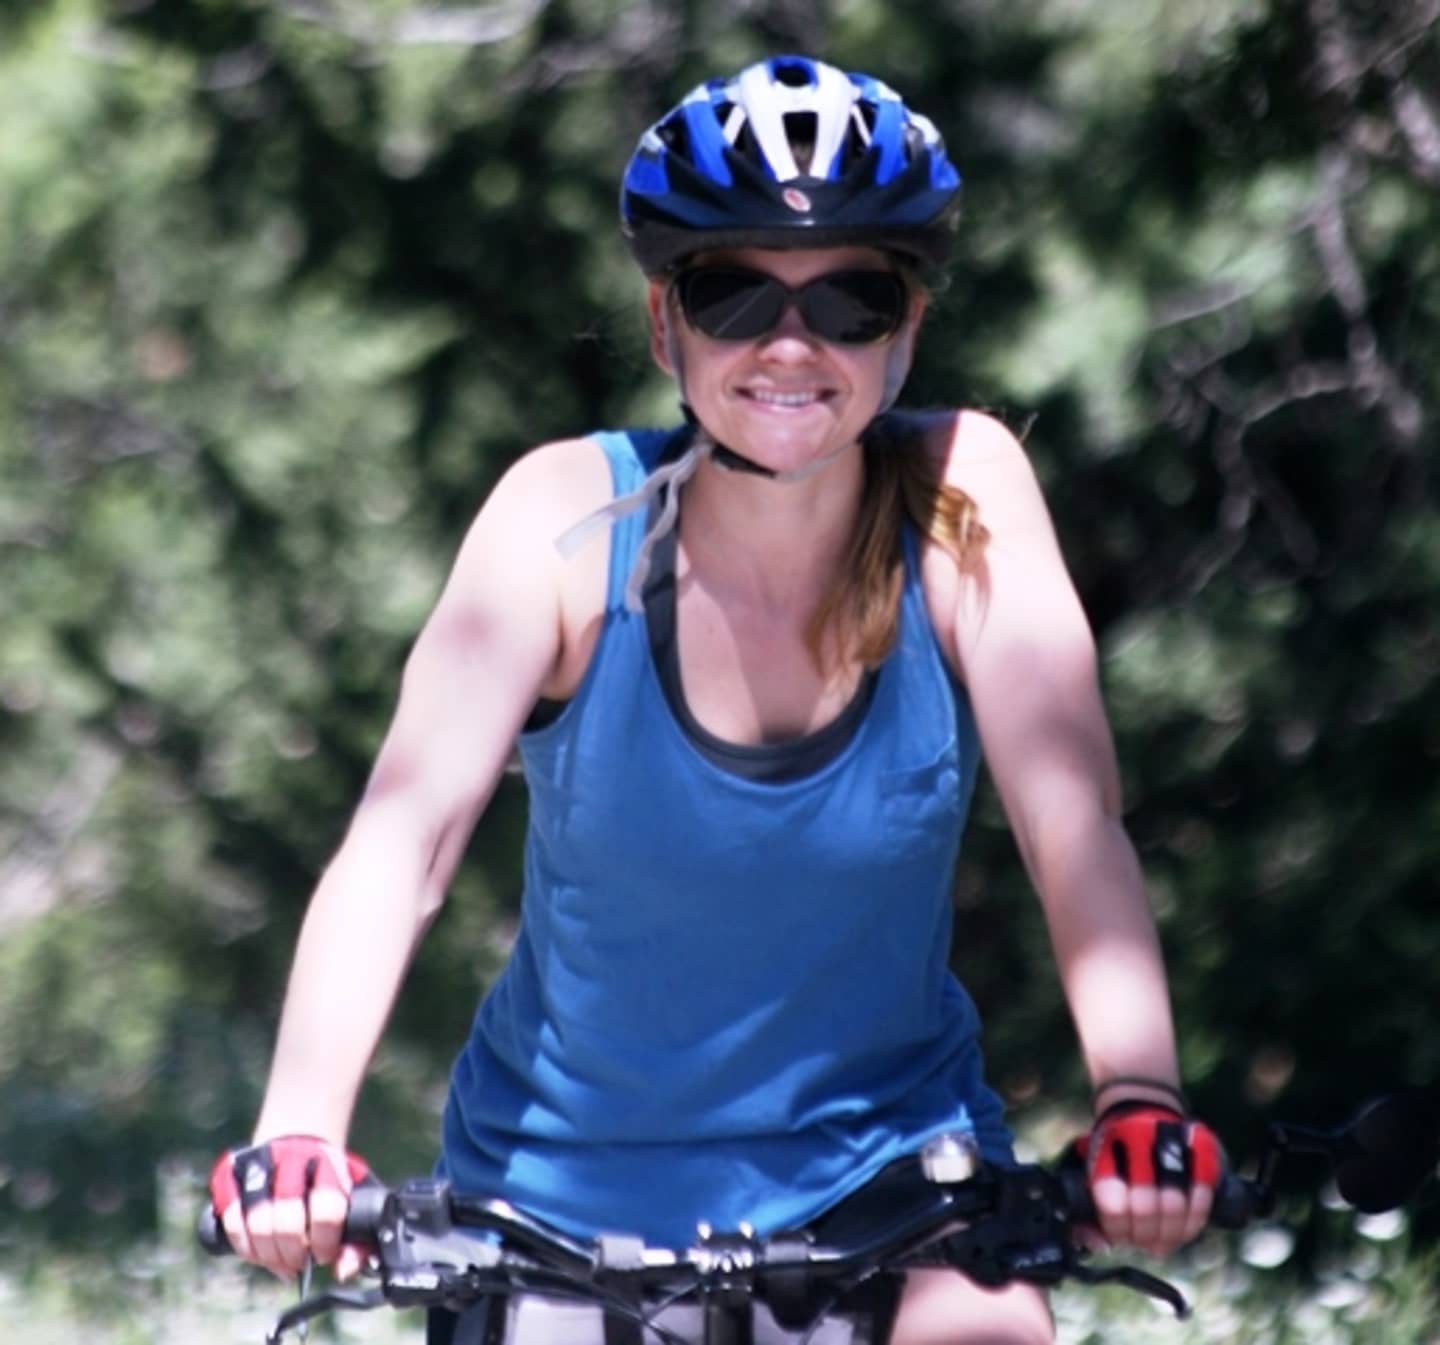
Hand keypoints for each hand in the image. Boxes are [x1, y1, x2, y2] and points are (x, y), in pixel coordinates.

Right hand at [209, 1135, 371, 1279]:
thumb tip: (344, 1271)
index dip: (324, 1241)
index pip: (326, 1208)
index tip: (324, 1254)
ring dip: (267, 1253)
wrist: (300, 1136)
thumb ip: (358, 1238)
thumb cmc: (330, 1179)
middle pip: (286, 1218)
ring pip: (254, 1219)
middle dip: (292, 1253)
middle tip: (299, 1263)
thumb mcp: (355, 1198)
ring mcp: (256, 1164)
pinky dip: (242, 1243)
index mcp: (328, 1163)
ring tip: (279, 1262)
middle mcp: (291, 1158)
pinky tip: (256, 1252)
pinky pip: (229, 1217)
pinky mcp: (230, 1174)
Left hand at [1081, 1104, 1221, 1256]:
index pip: (1112, 1201)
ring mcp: (1172, 1140)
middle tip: (1144, 1244)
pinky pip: (1203, 1194)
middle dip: (1145, 1236)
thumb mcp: (1092, 1171)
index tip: (1120, 1237)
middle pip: (1145, 1207)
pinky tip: (1184, 1232)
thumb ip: (1087, 1209)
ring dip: (1170, 1235)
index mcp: (1106, 1144)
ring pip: (1175, 1204)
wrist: (1141, 1107)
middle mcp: (1139, 1138)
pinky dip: (1194, 1221)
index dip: (1118, 1229)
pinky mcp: (1201, 1146)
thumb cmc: (1114, 1152)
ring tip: (1162, 1243)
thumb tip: (1099, 1245)